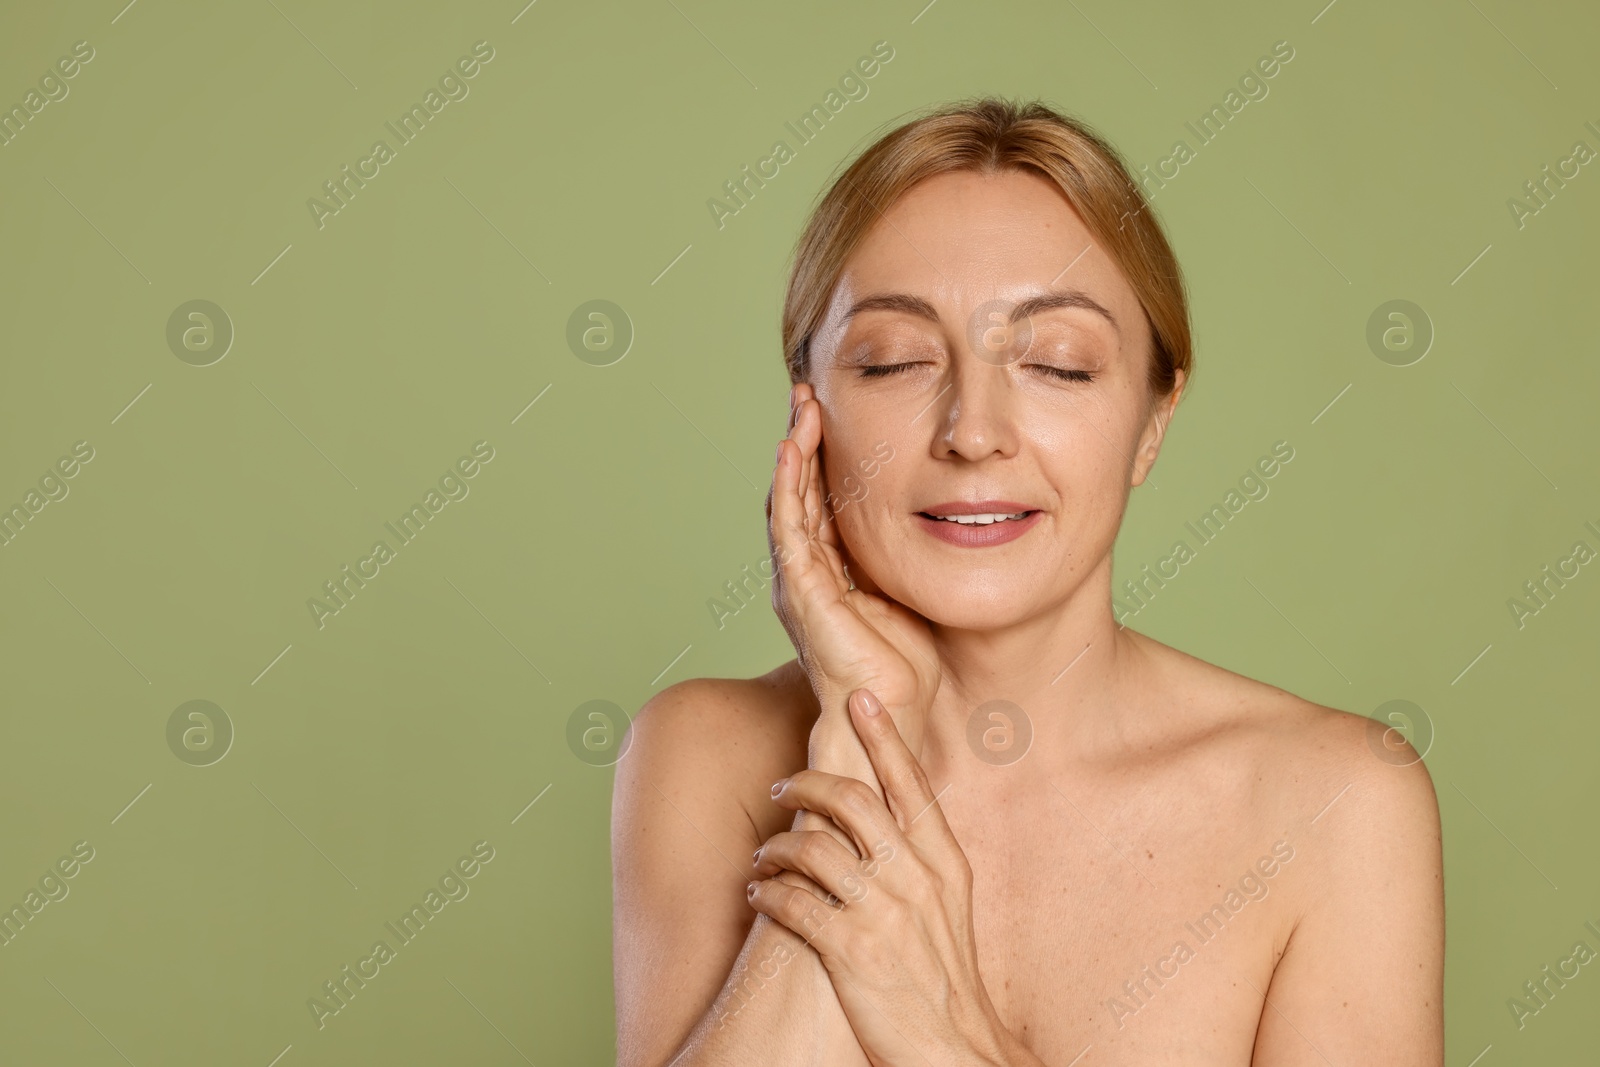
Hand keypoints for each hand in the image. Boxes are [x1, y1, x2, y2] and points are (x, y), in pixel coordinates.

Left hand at [748, 689, 1010, 1066]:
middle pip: (852, 799)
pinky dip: (767, 891)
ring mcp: (884, 914)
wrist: (957, 1049)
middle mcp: (916, 878)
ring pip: (812, 846)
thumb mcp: (949, 905)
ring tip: (763, 854)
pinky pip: (793, 902)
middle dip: (806, 783)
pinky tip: (759, 893)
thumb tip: (886, 812)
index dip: (881, 734)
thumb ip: (921, 856)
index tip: (858, 697)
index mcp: (944, 861)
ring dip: (776, 844)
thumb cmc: (945, 976)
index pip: (910, 781)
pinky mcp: (852, 953)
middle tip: (784, 785)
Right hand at [767, 383, 939, 768]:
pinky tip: (794, 450)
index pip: (821, 497)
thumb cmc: (908, 661)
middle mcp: (807, 570)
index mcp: (832, 569)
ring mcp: (800, 580)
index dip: (824, 453)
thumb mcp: (913, 587)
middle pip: (799, 490)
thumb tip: (952, 511)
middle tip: (808, 392)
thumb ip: (913, 552)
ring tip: (801, 407)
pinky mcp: (802, 591)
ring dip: (793, 450)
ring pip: (788, 500)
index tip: (833, 409)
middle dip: (803, 439)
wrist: (895, 711)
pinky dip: (789, 486)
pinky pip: (789, 528)